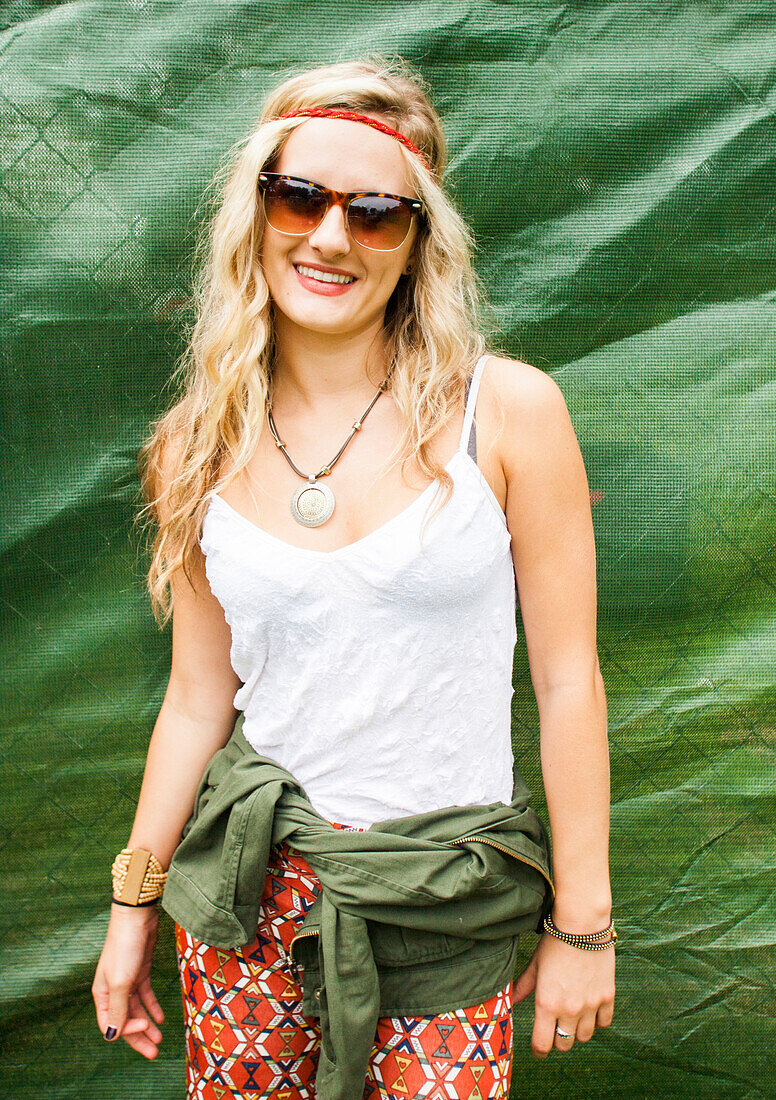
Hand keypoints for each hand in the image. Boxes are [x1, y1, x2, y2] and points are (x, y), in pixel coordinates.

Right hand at [92, 903, 164, 1058]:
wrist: (137, 917)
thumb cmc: (124, 948)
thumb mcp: (120, 982)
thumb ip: (117, 1010)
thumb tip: (111, 1036)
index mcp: (101, 994)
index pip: (111, 1024)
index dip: (127, 1032)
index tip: (146, 1028)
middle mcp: (112, 990)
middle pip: (125, 1020)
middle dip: (139, 1037)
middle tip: (155, 1052)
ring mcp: (127, 980)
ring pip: (137, 1010)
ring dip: (148, 1024)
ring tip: (160, 1039)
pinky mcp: (141, 971)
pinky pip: (145, 995)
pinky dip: (152, 1007)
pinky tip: (161, 1018)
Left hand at [512, 931, 614, 1056]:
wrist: (582, 925)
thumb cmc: (555, 942)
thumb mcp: (535, 964)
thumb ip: (523, 986)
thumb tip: (510, 1001)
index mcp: (547, 1003)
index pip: (542, 1044)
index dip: (538, 1050)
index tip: (538, 1048)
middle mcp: (569, 1009)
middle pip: (564, 1044)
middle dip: (557, 1039)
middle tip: (555, 1027)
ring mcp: (590, 1005)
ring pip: (584, 1037)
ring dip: (577, 1030)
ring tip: (572, 1016)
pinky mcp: (607, 997)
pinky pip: (603, 1023)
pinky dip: (597, 1020)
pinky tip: (590, 1008)